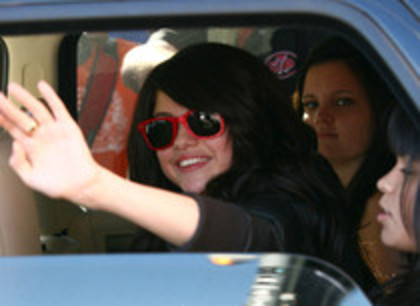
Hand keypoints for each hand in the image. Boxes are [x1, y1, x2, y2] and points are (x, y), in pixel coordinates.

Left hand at [0, 81, 99, 200]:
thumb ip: (18, 163)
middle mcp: (41, 137)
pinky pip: (58, 108)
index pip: (12, 129)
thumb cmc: (58, 185)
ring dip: (25, 98)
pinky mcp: (68, 127)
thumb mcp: (30, 178)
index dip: (1, 119)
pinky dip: (51, 96)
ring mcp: (54, 131)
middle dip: (7, 106)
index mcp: (31, 148)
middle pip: (20, 117)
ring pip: (36, 110)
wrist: (81, 185)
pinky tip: (42, 86)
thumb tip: (14, 143)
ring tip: (13, 87)